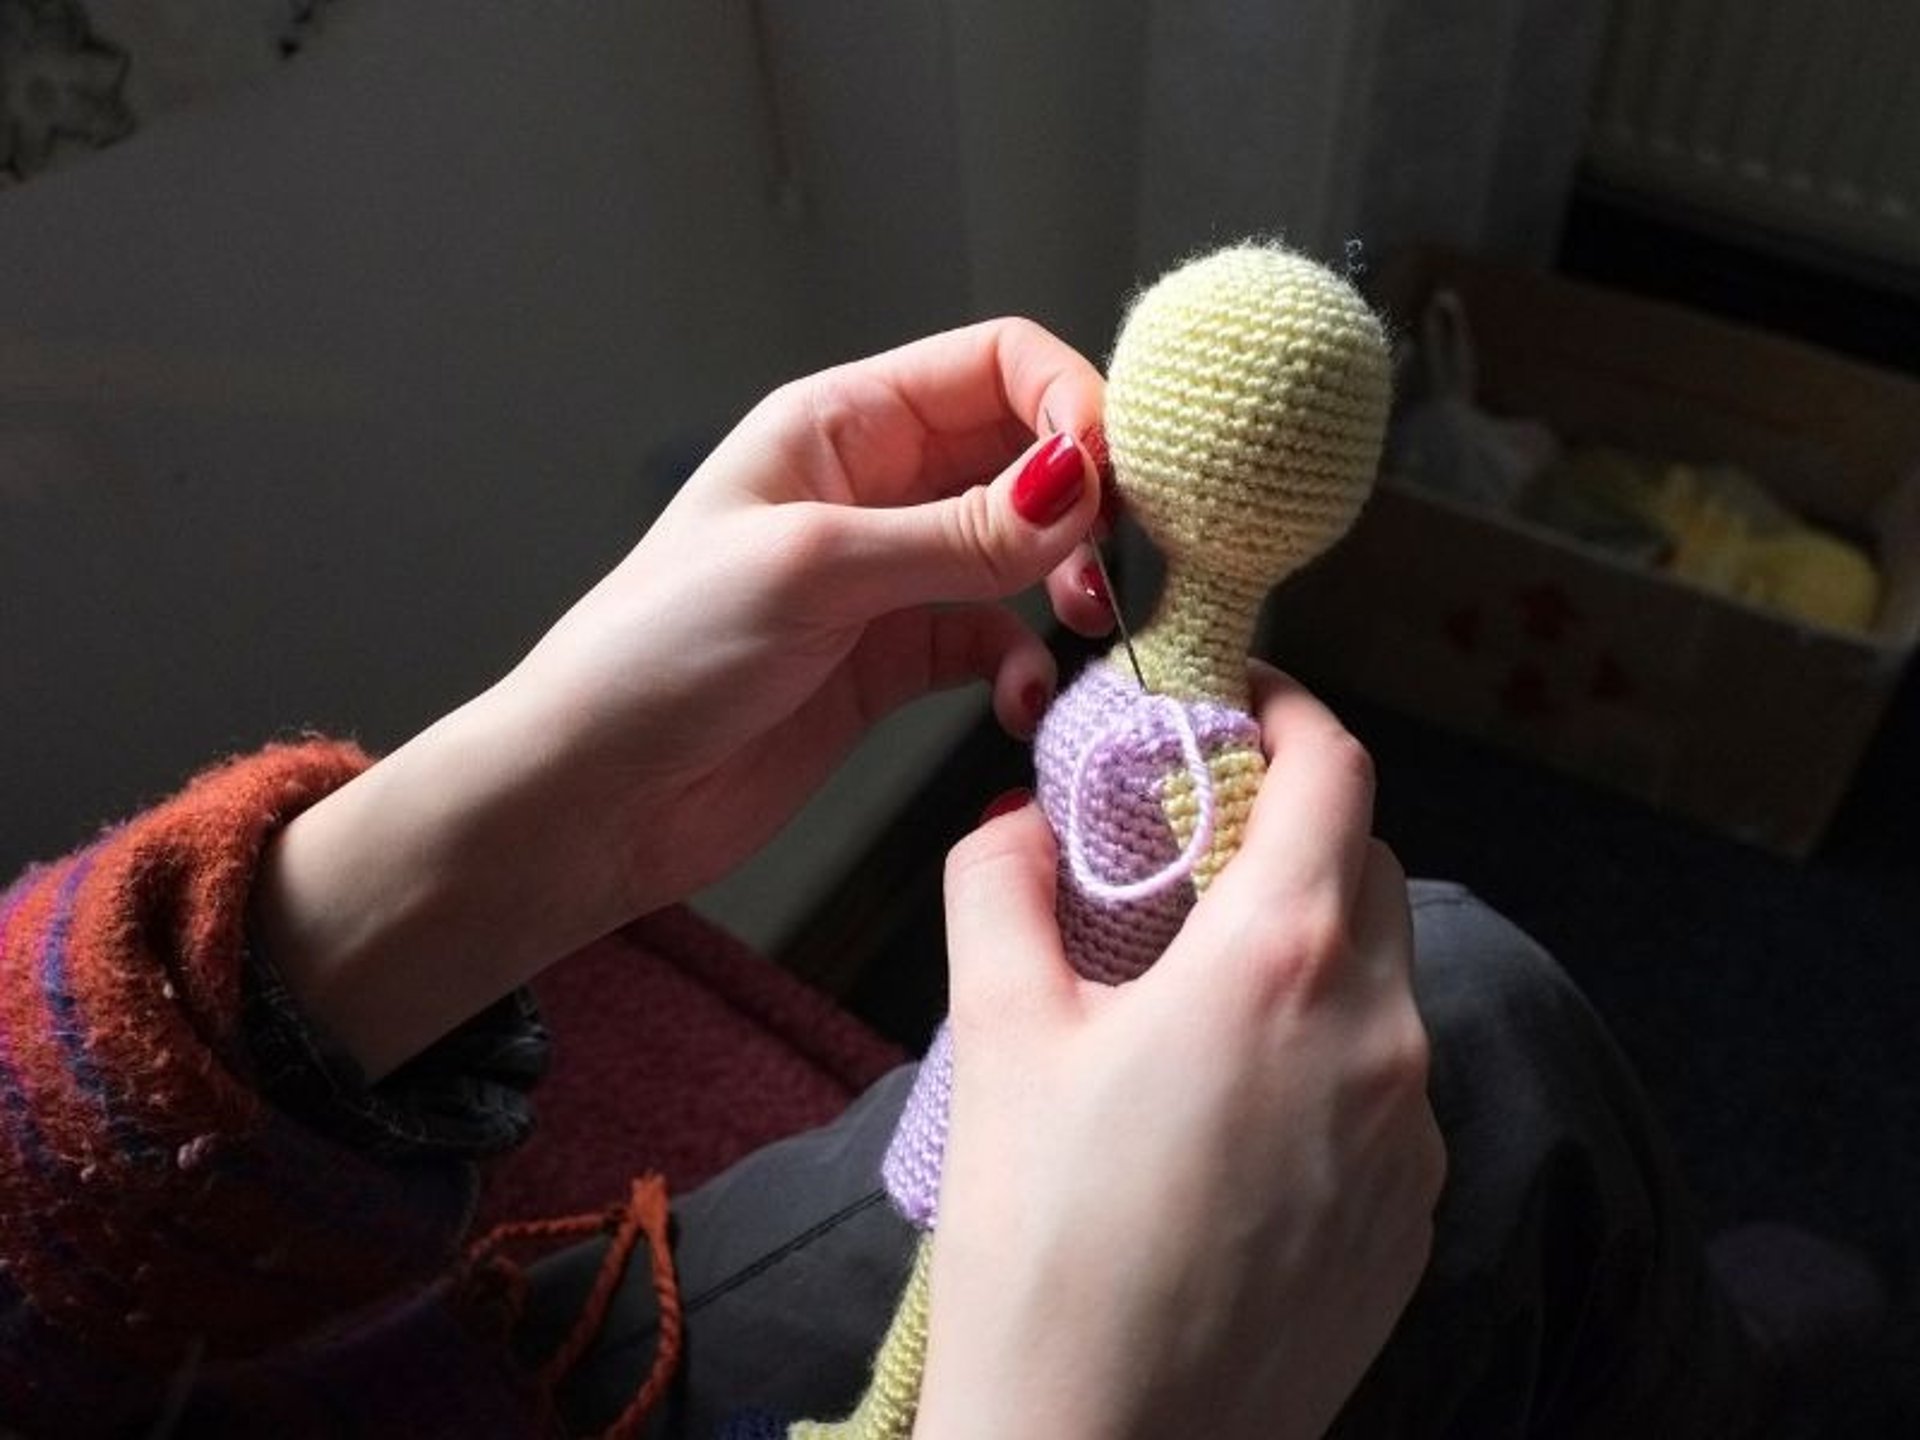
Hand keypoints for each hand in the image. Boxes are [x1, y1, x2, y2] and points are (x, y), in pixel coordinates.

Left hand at [502, 317, 1113, 911]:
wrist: (594, 797)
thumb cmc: (656, 654)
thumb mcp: (813, 570)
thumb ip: (957, 535)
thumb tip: (1080, 487)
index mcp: (839, 425)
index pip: (994, 365)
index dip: (1069, 401)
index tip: (1114, 474)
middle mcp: (873, 489)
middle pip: (1024, 454)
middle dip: (1085, 498)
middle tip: (1113, 557)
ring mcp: (889, 577)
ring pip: (1022, 553)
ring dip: (1066, 581)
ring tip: (1079, 621)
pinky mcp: (893, 662)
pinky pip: (992, 643)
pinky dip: (1022, 667)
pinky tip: (1018, 701)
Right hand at [919, 663, 1445, 1439]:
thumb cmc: (1041, 1247)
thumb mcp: (997, 1036)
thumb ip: (1000, 887)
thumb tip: (1018, 822)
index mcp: (1281, 963)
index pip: (1337, 771)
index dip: (1291, 712)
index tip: (1241, 705)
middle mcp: (1380, 1033)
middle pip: (1368, 865)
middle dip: (1293, 830)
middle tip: (1195, 848)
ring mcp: (1414, 1130)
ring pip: (1384, 977)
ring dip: (1310, 946)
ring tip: (1200, 993)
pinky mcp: (1416, 1212)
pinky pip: (1391, 1081)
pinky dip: (1331, 1049)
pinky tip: (1236, 1110)